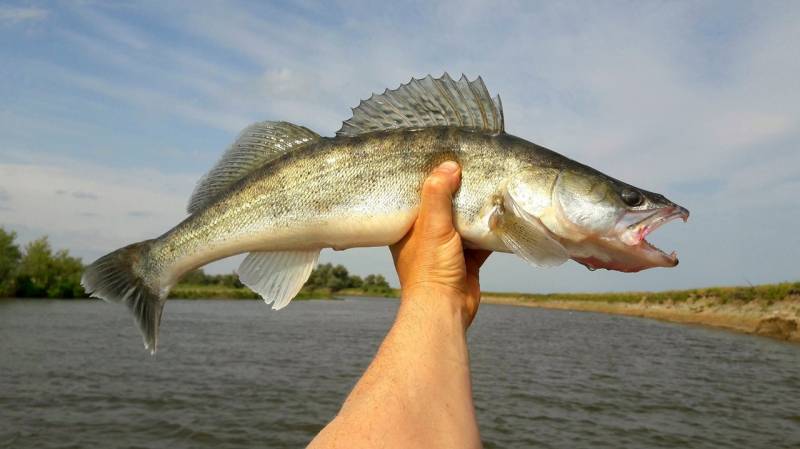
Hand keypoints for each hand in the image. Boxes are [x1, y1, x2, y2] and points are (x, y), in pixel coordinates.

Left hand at [390, 161, 490, 327]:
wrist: (446, 309)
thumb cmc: (430, 269)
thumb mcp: (432, 225)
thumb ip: (438, 194)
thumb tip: (449, 166)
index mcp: (407, 228)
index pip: (416, 196)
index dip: (428, 179)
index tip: (442, 159)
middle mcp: (425, 237)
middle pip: (442, 207)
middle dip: (456, 192)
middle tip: (470, 168)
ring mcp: (446, 250)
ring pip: (462, 223)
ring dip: (475, 210)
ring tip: (487, 185)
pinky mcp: (466, 261)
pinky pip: (479, 240)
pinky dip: (489, 230)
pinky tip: (501, 214)